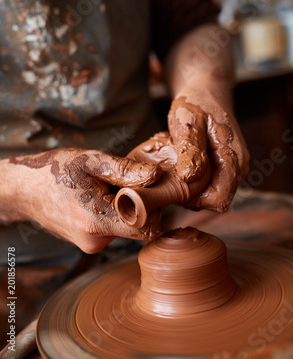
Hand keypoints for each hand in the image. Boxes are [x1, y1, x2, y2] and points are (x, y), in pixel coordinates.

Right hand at [5, 148, 161, 252]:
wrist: (24, 189)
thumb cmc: (55, 171)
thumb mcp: (91, 161)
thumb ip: (124, 170)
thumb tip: (156, 176)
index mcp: (96, 220)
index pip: (147, 227)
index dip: (155, 206)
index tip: (149, 185)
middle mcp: (95, 240)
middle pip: (139, 227)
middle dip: (141, 204)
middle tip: (127, 181)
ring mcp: (91, 245)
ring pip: (127, 227)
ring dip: (126, 207)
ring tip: (107, 187)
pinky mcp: (89, 243)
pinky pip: (114, 228)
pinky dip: (115, 212)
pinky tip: (100, 196)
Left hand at [168, 88, 249, 212]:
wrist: (208, 89)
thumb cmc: (196, 101)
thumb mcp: (188, 119)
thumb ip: (190, 148)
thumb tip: (190, 178)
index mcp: (233, 158)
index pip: (218, 200)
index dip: (194, 199)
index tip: (174, 182)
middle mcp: (238, 167)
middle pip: (214, 200)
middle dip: (190, 193)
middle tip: (169, 170)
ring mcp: (232, 166)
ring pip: (210, 192)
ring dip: (190, 185)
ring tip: (175, 161)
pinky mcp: (224, 165)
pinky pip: (209, 182)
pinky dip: (193, 177)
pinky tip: (181, 160)